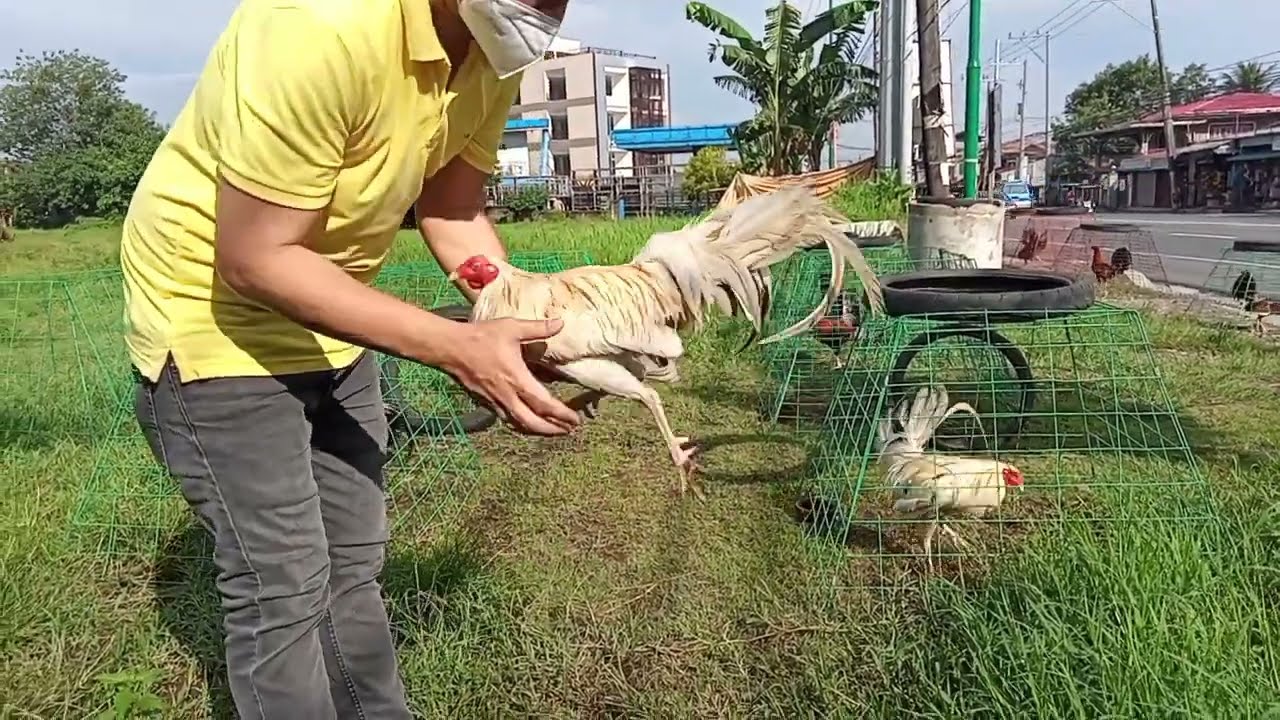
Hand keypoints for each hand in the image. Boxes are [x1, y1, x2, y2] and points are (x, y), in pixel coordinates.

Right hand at [434, 318, 580, 435]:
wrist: (449, 347)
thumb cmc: (481, 336)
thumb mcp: (512, 327)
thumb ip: (537, 328)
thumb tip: (560, 323)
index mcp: (517, 379)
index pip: (544, 404)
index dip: (562, 415)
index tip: (576, 420)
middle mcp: (507, 395)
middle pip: (533, 423)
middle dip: (553, 430)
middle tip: (569, 430)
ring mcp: (494, 401)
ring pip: (519, 425)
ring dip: (537, 430)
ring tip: (553, 431)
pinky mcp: (484, 402)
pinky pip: (506, 420)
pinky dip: (520, 425)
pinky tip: (526, 423)